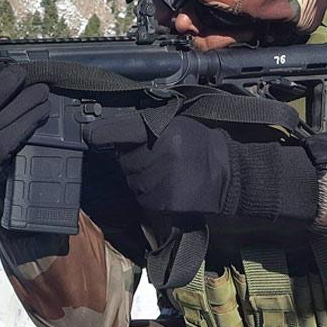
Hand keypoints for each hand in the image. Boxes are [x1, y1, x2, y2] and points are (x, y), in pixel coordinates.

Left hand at [86, 113, 319, 220]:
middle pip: (123, 158)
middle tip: (150, 152)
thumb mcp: (182, 122)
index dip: (102, 133)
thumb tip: (119, 122)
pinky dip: (147, 191)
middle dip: (130, 155)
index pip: (119, 131)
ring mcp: (159, 184)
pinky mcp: (162, 205)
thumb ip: (152, 121)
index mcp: (163, 132)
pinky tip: (165, 184)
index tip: (92, 134)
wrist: (234, 178)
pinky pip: (141, 197)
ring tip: (161, 169)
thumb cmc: (208, 145)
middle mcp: (158, 158)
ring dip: (138, 174)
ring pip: (131, 179)